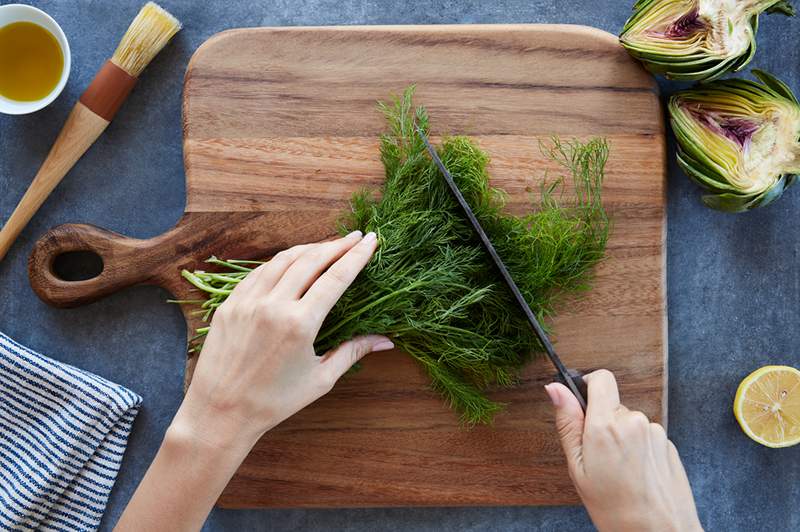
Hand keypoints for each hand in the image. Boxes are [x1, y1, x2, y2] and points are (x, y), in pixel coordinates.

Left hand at [118, 231, 391, 531]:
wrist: (220, 412)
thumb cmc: (274, 402)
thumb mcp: (320, 380)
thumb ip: (353, 352)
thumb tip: (387, 341)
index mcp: (299, 324)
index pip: (335, 278)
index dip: (356, 256)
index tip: (371, 240)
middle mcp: (273, 305)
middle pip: (311, 261)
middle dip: (336, 245)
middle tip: (355, 236)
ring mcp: (248, 301)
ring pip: (283, 260)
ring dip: (309, 249)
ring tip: (327, 245)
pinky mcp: (229, 304)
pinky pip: (259, 273)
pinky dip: (280, 262)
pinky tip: (292, 261)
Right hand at [545, 370, 701, 531]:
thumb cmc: (616, 509)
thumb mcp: (578, 468)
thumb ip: (568, 424)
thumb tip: (555, 389)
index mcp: (607, 425)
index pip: (601, 378)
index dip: (588, 385)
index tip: (582, 404)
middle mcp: (634, 421)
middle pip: (613, 406)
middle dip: (603, 424)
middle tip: (598, 458)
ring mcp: (655, 432)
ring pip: (629, 423)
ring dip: (622, 439)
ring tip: (620, 472)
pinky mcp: (669, 445)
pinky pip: (646, 438)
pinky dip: (638, 451)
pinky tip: (636, 475)